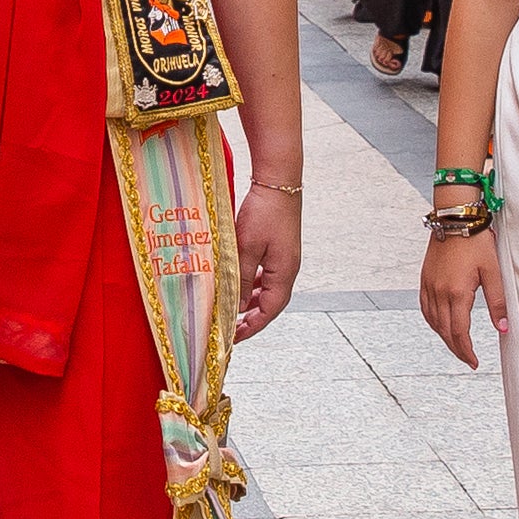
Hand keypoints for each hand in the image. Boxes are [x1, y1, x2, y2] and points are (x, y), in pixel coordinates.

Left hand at [232, 181, 302, 339]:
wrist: (278, 182)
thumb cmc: (263, 212)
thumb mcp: (246, 248)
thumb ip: (239, 278)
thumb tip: (236, 306)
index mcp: (284, 272)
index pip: (270, 310)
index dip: (252, 326)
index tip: (234, 337)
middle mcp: (288, 268)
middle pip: (271, 303)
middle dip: (251, 317)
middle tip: (230, 328)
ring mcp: (285, 258)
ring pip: (268, 289)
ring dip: (251, 301)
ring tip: (231, 310)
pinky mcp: (279, 248)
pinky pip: (266, 274)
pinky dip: (252, 284)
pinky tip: (238, 282)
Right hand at [418, 226, 504, 366]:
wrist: (455, 218)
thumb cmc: (476, 241)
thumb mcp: (493, 271)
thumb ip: (498, 302)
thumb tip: (503, 327)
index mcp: (457, 293)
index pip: (460, 332)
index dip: (466, 350)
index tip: (473, 362)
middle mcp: (439, 292)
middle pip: (445, 331)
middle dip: (456, 348)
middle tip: (467, 359)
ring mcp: (429, 286)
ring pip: (433, 321)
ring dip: (444, 337)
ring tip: (457, 345)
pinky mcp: (425, 279)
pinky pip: (425, 308)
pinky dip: (432, 321)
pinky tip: (440, 324)